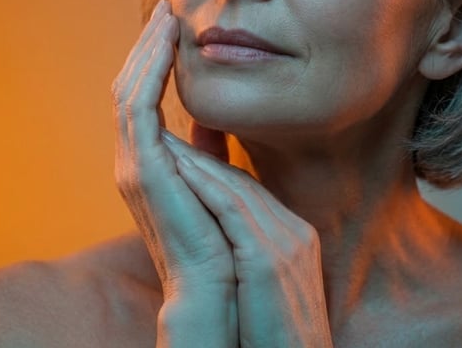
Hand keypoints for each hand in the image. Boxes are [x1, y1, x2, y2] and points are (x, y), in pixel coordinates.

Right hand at [111, 0, 237, 346]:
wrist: (216, 287)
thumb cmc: (220, 238)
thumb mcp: (212, 181)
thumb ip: (207, 150)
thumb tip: (212, 121)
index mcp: (148, 161)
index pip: (142, 98)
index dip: (154, 61)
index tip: (174, 27)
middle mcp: (132, 159)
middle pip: (129, 87)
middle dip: (147, 47)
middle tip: (166, 9)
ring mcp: (132, 164)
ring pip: (129, 90)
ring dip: (147, 51)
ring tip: (167, 17)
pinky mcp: (142, 168)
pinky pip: (138, 106)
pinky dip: (149, 71)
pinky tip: (169, 44)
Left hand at [164, 128, 333, 347]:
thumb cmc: (274, 337)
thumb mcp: (267, 287)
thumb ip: (251, 255)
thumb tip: (228, 245)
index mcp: (297, 237)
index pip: (251, 192)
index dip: (215, 170)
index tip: (184, 152)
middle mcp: (296, 232)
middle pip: (244, 182)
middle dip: (204, 156)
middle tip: (169, 133)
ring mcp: (287, 243)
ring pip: (236, 188)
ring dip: (198, 162)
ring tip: (165, 141)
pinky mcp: (270, 259)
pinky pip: (233, 210)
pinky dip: (206, 186)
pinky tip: (180, 169)